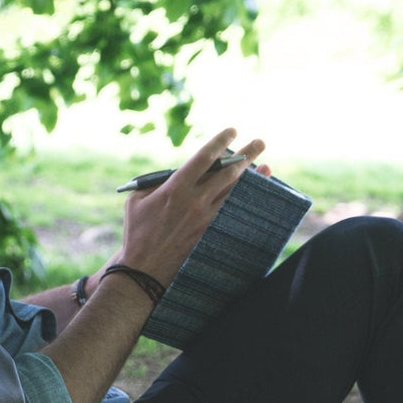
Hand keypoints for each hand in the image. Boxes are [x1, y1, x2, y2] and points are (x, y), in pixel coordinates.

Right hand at [117, 128, 265, 286]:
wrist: (143, 271)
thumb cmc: (135, 233)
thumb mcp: (137, 201)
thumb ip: (157, 183)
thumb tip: (177, 173)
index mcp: (175, 187)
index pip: (205, 157)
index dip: (221, 141)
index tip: (232, 131)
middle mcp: (195, 200)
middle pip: (228, 171)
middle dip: (247, 154)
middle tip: (260, 142)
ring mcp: (205, 219)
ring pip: (235, 192)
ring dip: (253, 177)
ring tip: (266, 165)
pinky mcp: (210, 234)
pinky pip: (233, 213)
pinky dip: (246, 201)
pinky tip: (257, 195)